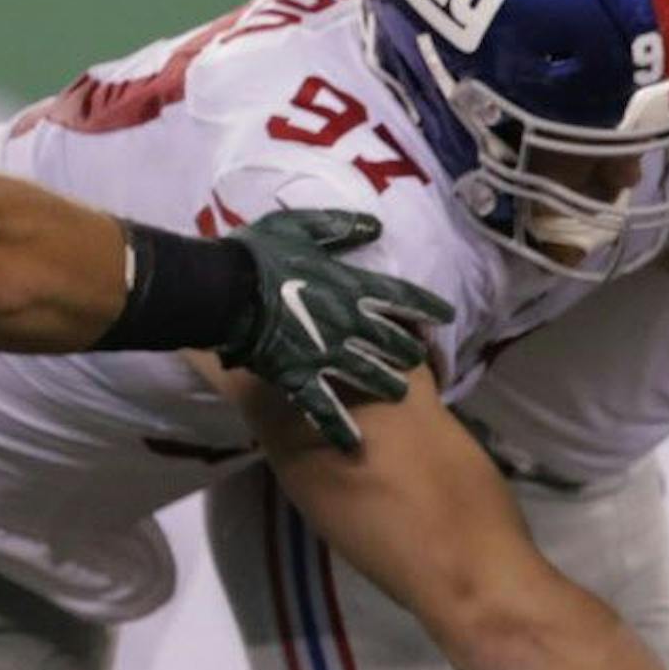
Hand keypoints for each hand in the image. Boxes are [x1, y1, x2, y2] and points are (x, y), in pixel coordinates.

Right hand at [219, 209, 455, 450]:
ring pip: (370, 374)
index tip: (447, 316)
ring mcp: (327, 354)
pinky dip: (340, 427)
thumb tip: (377, 225)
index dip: (427, 307)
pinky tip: (355, 444)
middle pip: (392, 341)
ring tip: (399, 392)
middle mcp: (350, 323)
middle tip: (417, 358)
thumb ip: (341, 228)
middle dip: (408, 351)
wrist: (221, 291)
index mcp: (352, 287)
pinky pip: (325, 408)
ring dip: (388, 384)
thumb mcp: (302, 227)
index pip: (403, 298)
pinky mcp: (300, 378)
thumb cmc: (258, 255)